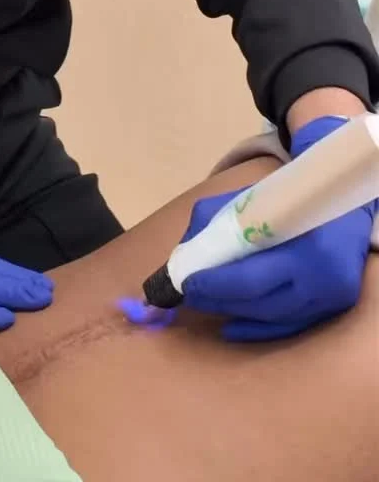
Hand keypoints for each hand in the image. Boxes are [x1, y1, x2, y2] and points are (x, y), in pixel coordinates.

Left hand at [179, 117, 376, 341]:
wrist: (347, 204)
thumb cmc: (291, 199)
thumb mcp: (250, 200)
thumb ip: (213, 225)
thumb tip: (180, 261)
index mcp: (301, 244)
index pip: (249, 277)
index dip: (212, 285)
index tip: (183, 285)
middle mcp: (320, 276)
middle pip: (258, 300)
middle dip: (216, 299)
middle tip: (187, 295)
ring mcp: (330, 295)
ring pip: (272, 316)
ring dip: (232, 313)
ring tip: (203, 304)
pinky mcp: (334, 306)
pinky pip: (290, 326)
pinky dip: (257, 329)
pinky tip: (230, 327)